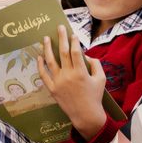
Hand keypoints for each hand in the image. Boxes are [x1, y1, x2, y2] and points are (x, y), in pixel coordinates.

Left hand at [38, 25, 106, 141]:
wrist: (86, 115)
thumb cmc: (95, 96)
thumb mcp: (101, 78)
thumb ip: (96, 64)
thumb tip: (86, 55)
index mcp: (81, 72)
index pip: (75, 52)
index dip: (74, 41)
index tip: (73, 34)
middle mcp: (68, 75)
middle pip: (62, 52)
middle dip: (61, 38)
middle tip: (59, 27)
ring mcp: (58, 82)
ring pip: (50, 61)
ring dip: (47, 48)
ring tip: (46, 38)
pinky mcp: (52, 89)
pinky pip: (43, 75)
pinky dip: (40, 65)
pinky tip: (40, 56)